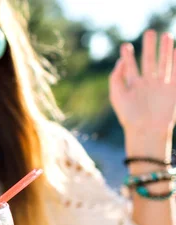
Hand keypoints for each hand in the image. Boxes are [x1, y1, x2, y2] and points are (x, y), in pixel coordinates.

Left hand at [110, 30, 175, 158]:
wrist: (146, 130)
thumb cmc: (129, 116)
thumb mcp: (117, 95)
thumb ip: (116, 77)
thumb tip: (120, 61)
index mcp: (132, 86)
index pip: (130, 67)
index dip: (128, 56)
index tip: (124, 46)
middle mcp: (147, 84)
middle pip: (149, 61)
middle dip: (149, 47)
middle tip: (149, 32)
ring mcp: (160, 86)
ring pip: (163, 64)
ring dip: (165, 50)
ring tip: (165, 36)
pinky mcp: (172, 90)